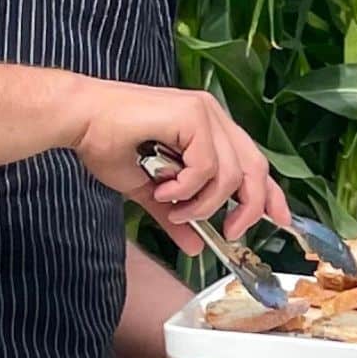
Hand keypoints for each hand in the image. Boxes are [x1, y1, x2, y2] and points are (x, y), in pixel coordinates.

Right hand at [74, 82, 290, 249]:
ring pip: (230, 173)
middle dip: (247, 208)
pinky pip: (207, 165)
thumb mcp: (150, 190)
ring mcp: (204, 112)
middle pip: (254, 169)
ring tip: (171, 206)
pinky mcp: (191, 114)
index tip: (279, 219)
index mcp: (209, 128)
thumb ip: (176, 215)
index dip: (270, 193)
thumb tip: (195, 245)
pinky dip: (187, 186)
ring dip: (202, 202)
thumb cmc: (106, 143)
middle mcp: (212, 116)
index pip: (254, 163)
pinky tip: (163, 188)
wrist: (76, 119)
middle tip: (228, 232)